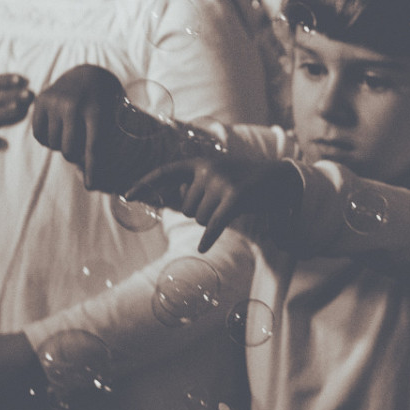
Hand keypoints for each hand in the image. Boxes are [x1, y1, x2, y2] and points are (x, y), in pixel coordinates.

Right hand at [30, 64, 147, 191]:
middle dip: (76, 156)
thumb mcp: (115, 114)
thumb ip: (108, 140)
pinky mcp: (40, 102)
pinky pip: (39, 136)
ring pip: (54, 144)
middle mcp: (73, 104)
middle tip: (81, 149)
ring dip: (63, 146)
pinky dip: (48, 140)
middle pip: (70, 149)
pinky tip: (59, 129)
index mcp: (97, 107)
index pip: (94, 146)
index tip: (91, 186)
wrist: (87, 73)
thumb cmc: (106, 101)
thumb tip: (95, 181)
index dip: (93, 169)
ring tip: (72, 134)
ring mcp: (54, 102)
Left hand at [128, 154, 300, 251]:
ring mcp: (223, 182)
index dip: (145, 183)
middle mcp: (209, 169)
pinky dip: (209, 237)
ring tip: (233, 208)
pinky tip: (203, 247)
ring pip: (200, 218)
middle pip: (187, 208)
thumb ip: (195, 185)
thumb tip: (170, 197)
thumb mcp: (219, 177)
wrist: (282, 178)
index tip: (126, 195)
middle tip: (223, 204)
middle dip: (201, 213)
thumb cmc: (246, 182)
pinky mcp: (236, 197)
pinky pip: (215, 223)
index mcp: (201, 162)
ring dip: (213, 221)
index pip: (166, 172)